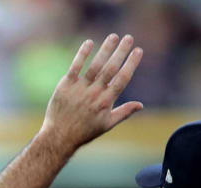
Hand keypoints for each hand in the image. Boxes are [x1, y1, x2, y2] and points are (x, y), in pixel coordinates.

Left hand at [37, 34, 143, 152]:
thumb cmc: (85, 131)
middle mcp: (94, 93)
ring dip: (105, 49)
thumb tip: (141, 105)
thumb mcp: (107, 125)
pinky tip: (89, 42)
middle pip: (111, 68)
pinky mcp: (66, 85)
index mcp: (106, 102)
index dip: (131, 64)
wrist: (59, 136)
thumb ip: (124, 112)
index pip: (122, 79)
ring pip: (95, 65)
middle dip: (121, 52)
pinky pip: (75, 66)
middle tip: (129, 38)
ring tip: (113, 36)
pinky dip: (82, 54)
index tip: (138, 51)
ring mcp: (80, 88)